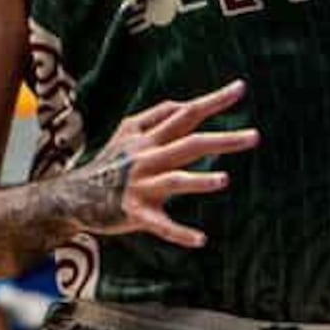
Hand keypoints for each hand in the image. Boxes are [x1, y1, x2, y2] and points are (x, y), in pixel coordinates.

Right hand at [67, 84, 260, 253]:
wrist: (74, 195)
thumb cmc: (110, 162)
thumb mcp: (127, 131)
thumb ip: (156, 115)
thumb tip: (186, 104)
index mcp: (149, 138)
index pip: (186, 113)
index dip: (213, 101)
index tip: (241, 89)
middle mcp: (147, 158)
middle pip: (189, 144)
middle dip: (222, 140)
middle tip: (255, 137)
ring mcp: (141, 187)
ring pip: (174, 181)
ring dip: (198, 181)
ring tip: (224, 180)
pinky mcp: (135, 214)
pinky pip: (160, 226)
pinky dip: (179, 233)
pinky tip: (201, 240)